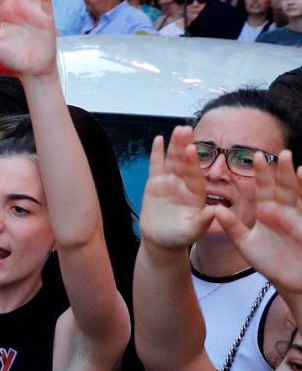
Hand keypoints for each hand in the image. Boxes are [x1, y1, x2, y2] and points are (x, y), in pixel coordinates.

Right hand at [138, 127, 215, 250]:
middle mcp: (184, 184)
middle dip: (185, 146)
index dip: (193, 162)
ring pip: (172, 160)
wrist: (162, 241)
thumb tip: (215, 211)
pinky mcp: (155, 184)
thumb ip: (202, 222)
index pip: (194, 174)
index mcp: (196, 194)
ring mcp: (170, 183)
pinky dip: (157, 153)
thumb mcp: (192, 232)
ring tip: (177, 129)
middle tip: (186, 130)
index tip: (192, 148)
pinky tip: (159, 139)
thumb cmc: (179, 238)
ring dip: (175, 145)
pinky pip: (156, 166)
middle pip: (184, 162)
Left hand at [213, 148, 301, 295]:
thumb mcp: (246, 244)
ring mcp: (297, 217)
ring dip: (295, 177)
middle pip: (282, 186)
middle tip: (278, 152)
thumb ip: (231, 226)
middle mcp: (284, 210)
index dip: (261, 173)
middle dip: (280, 170)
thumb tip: (214, 209)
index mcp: (267, 211)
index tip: (254, 155)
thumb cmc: (270, 262)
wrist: (291, 280)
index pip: (264, 187)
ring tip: (292, 161)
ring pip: (297, 193)